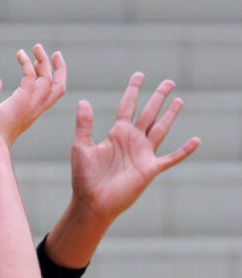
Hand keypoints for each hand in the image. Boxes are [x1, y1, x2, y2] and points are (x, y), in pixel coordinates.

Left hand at [0, 45, 66, 149]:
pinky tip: (20, 55)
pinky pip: (31, 77)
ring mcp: (31, 104)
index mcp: (30, 110)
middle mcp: (35, 107)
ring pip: (49, 80)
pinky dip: (27, 64)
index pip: (49, 93)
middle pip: (58, 87)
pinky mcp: (23, 99)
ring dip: (44, 61)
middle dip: (59, 69)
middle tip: (54, 53)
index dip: (50, 77)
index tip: (42, 62)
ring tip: (36, 47)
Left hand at [68, 72, 200, 224]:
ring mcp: (143, 154)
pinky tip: (195, 140)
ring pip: (160, 129)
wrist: (92, 202)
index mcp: (116, 133)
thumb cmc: (84, 176)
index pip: (127, 106)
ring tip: (179, 100)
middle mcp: (132, 140)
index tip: (140, 75)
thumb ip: (84, 124)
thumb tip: (83, 101)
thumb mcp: (81, 146)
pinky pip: (171, 158)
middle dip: (158, 97)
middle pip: (148, 113)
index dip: (133, 91)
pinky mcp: (150, 169)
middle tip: (169, 82)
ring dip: (170, 115)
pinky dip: (184, 150)